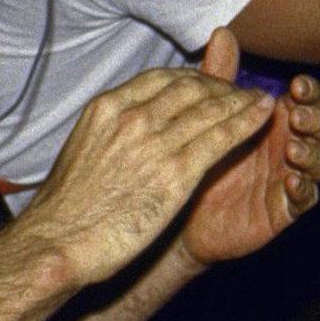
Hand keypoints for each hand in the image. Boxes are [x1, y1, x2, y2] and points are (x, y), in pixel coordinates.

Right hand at [20, 65, 276, 287]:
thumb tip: (124, 126)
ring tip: (259, 100)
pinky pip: (221, 138)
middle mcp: (132, 117)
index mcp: (107, 108)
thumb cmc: (67, 208)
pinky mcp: (176, 174)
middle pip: (190, 88)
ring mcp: (155, 143)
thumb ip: (111, 131)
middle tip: (239, 92)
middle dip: (220, 87)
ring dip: (241, 101)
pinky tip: (263, 116)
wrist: (57, 242)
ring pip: (210, 109)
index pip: (161, 79)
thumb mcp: (83, 150)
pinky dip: (246, 122)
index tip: (207, 85)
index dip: (192, 79)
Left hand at [172, 32, 319, 266]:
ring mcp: (290, 177)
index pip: (308, 98)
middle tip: (296, 116)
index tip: (297, 86)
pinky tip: (290, 182)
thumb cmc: (196, 156)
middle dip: (316, 119)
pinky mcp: (283, 209)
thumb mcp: (207, 115)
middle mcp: (290, 145)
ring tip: (292, 149)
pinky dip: (303, 190)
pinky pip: (305, 200)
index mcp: (277, 119)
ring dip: (312, 153)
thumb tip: (223, 32)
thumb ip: (220, 77)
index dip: (310, 91)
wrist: (175, 210)